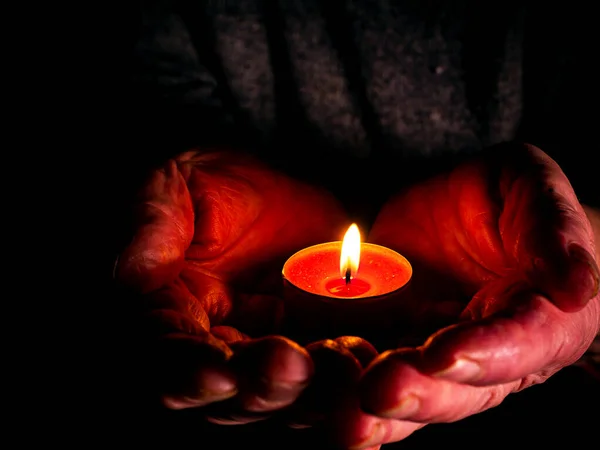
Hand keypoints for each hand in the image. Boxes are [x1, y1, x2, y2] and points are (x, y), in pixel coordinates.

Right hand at [114, 149, 349, 422]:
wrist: (281, 191)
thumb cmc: (218, 186)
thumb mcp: (179, 184)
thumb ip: (154, 224)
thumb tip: (130, 274)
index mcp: (169, 315)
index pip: (166, 357)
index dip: (188, 373)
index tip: (221, 374)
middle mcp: (213, 349)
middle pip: (228, 394)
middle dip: (259, 387)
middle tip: (293, 366)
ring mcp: (265, 356)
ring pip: (282, 396)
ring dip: (310, 392)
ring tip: (339, 363)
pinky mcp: (311, 351)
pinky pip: (327, 377)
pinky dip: (345, 380)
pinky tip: (366, 368)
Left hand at [348, 143, 598, 447]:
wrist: (470, 213)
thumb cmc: (514, 201)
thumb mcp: (537, 193)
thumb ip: (555, 233)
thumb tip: (579, 285)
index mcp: (541, 321)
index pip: (519, 343)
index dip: (485, 353)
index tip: (445, 355)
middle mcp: (490, 355)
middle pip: (459, 388)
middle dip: (420, 393)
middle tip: (380, 393)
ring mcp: (436, 356)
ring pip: (412, 394)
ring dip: (378, 410)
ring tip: (345, 420)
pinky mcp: (393, 343)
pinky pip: (370, 372)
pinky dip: (346, 388)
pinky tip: (320, 400)